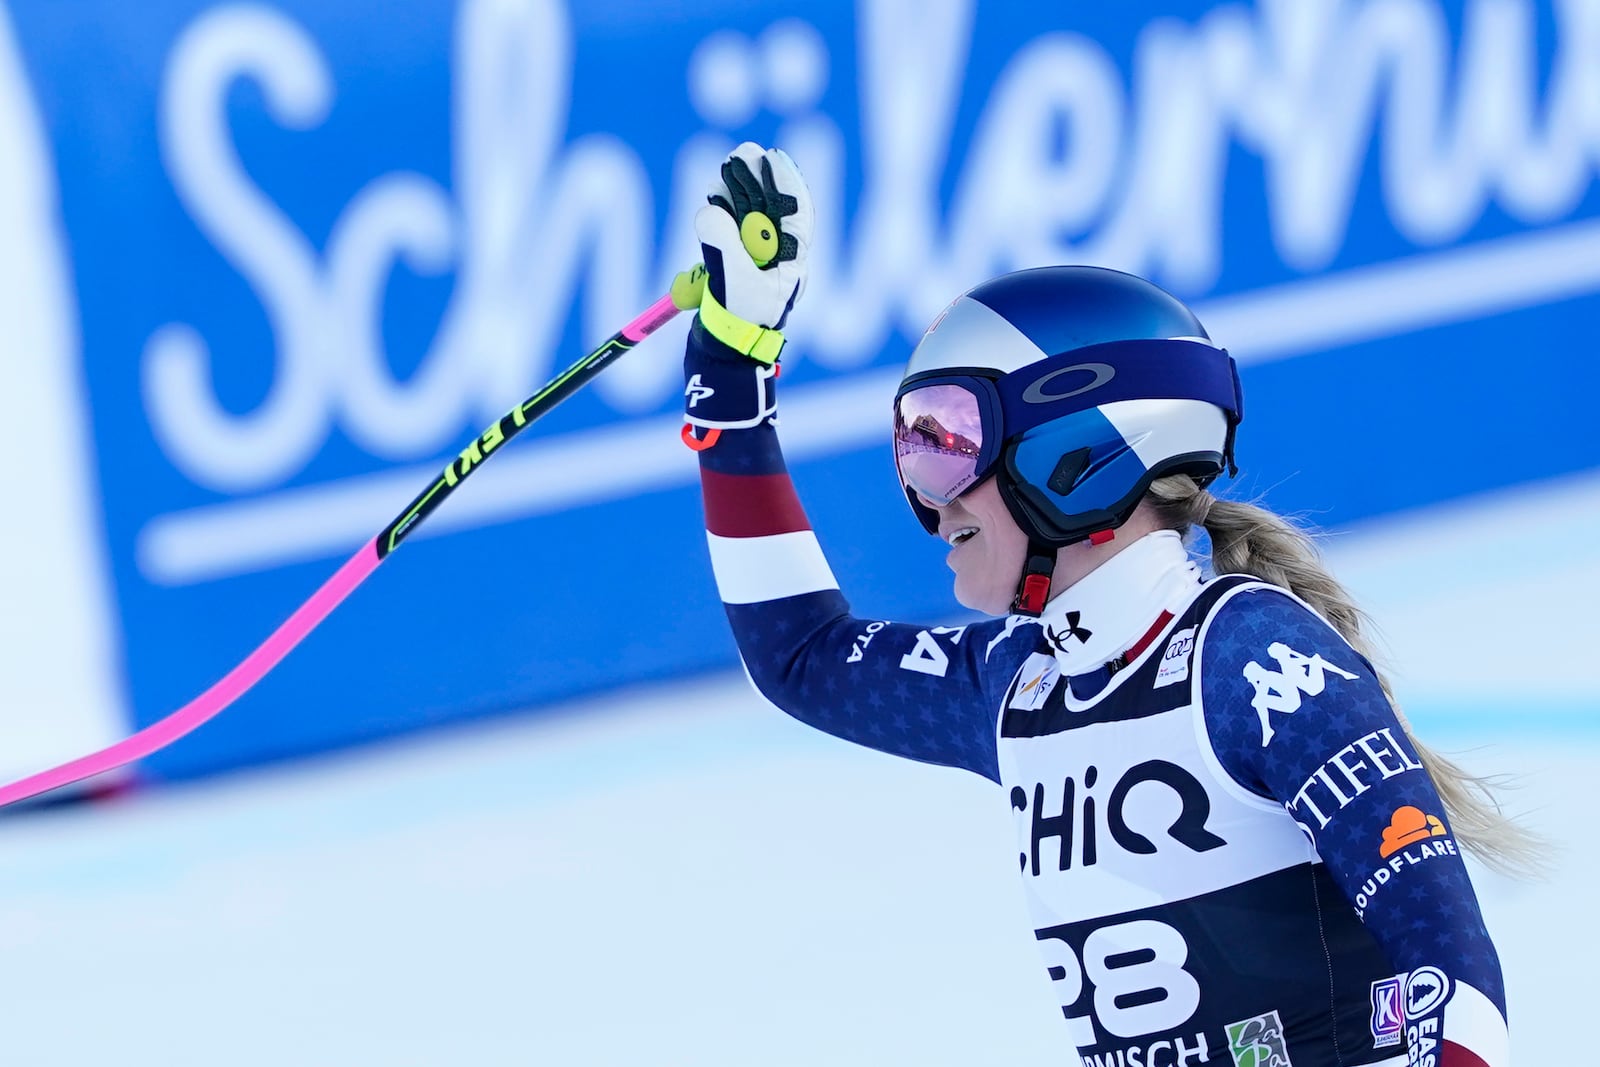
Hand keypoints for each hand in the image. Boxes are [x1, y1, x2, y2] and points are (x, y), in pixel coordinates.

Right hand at [693, 142, 812, 362]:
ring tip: (727, 165)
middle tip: (744, 152)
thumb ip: (722, 248)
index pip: (796, 214)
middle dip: (759, 181)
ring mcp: (758, 263)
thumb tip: (708, 212)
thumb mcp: (733, 285)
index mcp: (792, 263)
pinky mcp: (736, 266)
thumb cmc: (738, 323)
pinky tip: (714, 193)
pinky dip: (724, 213)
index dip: (787, 183)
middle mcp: (779, 260)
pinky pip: (733, 233)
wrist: (724, 352)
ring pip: (752, 218)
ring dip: (740, 192)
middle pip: (773, 210)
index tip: (774, 157)